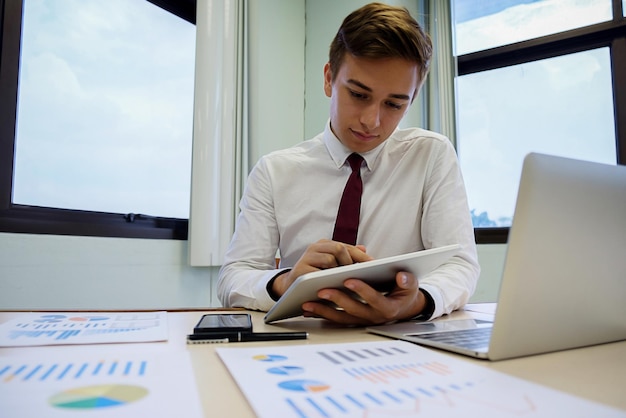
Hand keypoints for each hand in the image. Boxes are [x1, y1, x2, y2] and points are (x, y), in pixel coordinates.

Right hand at [271, 239, 371, 297]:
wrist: (291, 288)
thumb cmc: (315, 277)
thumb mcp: (331, 267)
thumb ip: (346, 257)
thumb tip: (364, 248)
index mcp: (324, 245)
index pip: (347, 247)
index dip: (362, 256)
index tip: (374, 264)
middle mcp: (314, 248)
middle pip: (339, 248)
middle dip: (350, 261)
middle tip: (358, 274)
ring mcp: (306, 258)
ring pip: (330, 258)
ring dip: (339, 270)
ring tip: (347, 280)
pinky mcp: (300, 271)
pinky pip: (318, 273)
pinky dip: (328, 279)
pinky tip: (335, 285)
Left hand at [301, 271, 426, 325]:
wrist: (403, 307)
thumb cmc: (405, 293)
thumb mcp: (411, 286)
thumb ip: (408, 281)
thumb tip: (402, 276)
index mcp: (388, 308)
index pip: (374, 299)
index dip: (362, 290)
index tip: (349, 279)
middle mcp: (374, 317)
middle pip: (354, 310)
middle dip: (337, 299)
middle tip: (321, 289)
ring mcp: (362, 321)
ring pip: (341, 318)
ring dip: (324, 311)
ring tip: (307, 303)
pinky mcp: (353, 321)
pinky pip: (336, 319)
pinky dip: (322, 315)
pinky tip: (308, 309)